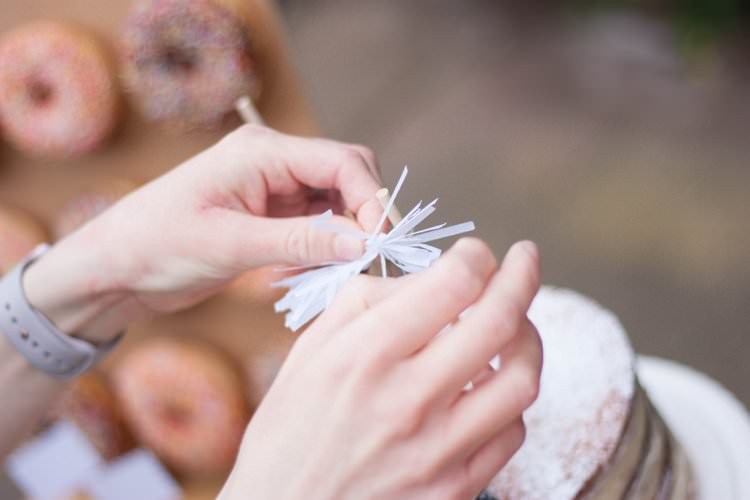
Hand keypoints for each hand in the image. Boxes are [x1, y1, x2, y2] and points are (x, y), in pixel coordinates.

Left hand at [23, 126, 382, 340]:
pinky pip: (316, 224)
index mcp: (262, 152)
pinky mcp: (270, 214)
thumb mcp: (231, 245)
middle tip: (369, 259)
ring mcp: (273, 187)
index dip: (371, 199)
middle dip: (365, 214)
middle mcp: (273, 161)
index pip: (341, 163)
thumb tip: (365, 243)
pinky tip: (317, 272)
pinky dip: (326, 247)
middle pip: (346, 176)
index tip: (381, 244)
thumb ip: (301, 242)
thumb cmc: (157, 246)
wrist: (115, 268)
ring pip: (336, 203)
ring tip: (341, 272)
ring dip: (346, 234)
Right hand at [220, 238, 542, 499]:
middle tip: (525, 259)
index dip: (476, 256)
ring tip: (516, 324)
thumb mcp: (311, 348)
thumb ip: (369, 300)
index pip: (453, 285)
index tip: (475, 253)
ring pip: (522, 380)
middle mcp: (408, 400)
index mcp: (366, 356)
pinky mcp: (455, 487)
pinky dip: (511, 398)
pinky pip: (512, 432)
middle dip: (523, 276)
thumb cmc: (290, 427)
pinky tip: (492, 386)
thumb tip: (429, 277)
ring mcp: (438, 450)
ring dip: (528, 337)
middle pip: (500, 322)